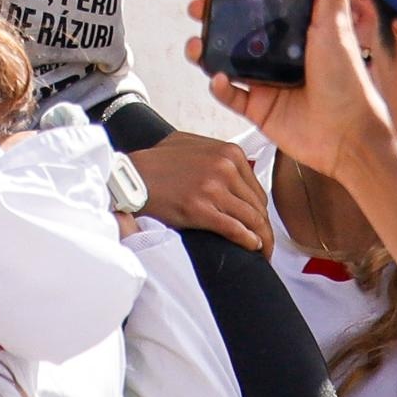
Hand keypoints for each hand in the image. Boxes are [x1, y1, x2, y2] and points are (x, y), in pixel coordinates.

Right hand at [124, 129, 270, 252]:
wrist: (131, 177)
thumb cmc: (158, 162)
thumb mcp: (193, 145)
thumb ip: (218, 154)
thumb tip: (240, 168)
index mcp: (229, 152)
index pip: (257, 188)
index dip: (260, 211)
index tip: (260, 224)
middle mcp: (225, 167)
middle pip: (258, 205)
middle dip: (263, 227)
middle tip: (265, 243)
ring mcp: (214, 188)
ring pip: (252, 219)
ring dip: (262, 239)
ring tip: (263, 252)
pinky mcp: (200, 209)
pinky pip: (235, 229)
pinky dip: (248, 241)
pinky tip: (253, 248)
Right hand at [207, 0, 392, 184]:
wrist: (349, 135)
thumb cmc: (348, 80)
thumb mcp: (337, 28)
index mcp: (295, 34)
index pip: (260, 9)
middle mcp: (277, 56)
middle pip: (236, 33)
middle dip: (213, 20)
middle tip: (198, 10)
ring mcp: (266, 83)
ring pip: (225, 62)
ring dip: (206, 52)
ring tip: (197, 46)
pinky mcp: (258, 109)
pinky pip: (230, 96)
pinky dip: (218, 87)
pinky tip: (217, 78)